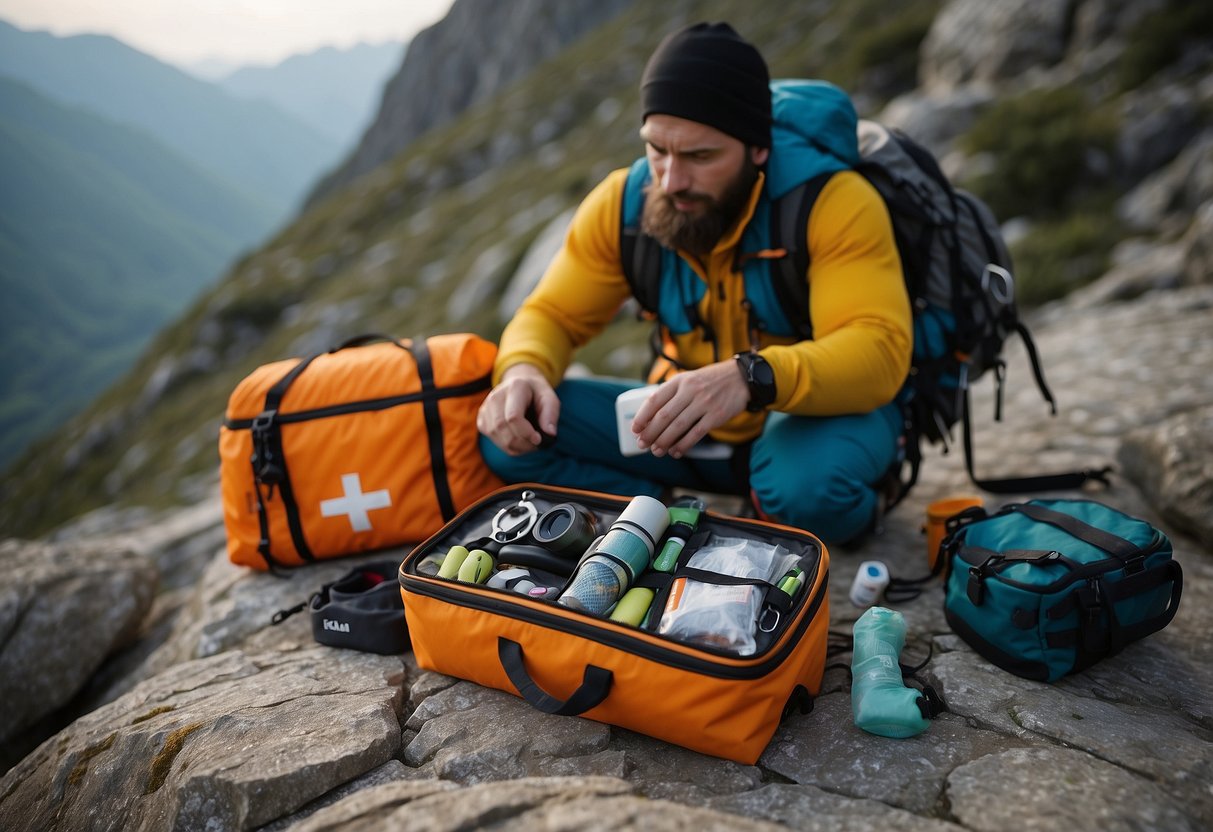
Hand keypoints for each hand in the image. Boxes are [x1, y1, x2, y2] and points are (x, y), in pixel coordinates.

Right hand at [476, 364, 559, 454]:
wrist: (519, 384)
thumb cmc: (536, 394)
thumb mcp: (550, 398)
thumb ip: (551, 414)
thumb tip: (550, 434)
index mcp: (515, 388)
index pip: (513, 417)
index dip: (525, 432)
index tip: (538, 440)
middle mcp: (495, 396)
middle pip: (502, 428)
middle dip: (522, 442)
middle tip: (536, 444)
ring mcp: (486, 408)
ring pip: (497, 437)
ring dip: (516, 446)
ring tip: (529, 442)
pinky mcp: (482, 419)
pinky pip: (494, 440)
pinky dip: (508, 446)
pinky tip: (518, 440)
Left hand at [631, 360, 749, 458]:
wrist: (741, 378)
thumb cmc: (710, 381)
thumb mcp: (689, 379)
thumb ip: (671, 393)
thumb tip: (649, 413)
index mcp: (680, 380)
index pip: (655, 399)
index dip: (642, 416)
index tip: (635, 429)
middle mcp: (690, 390)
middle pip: (664, 416)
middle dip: (650, 433)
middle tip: (642, 444)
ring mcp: (704, 403)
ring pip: (678, 426)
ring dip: (664, 441)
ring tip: (656, 451)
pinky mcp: (717, 415)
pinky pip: (696, 433)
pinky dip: (683, 445)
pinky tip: (675, 452)